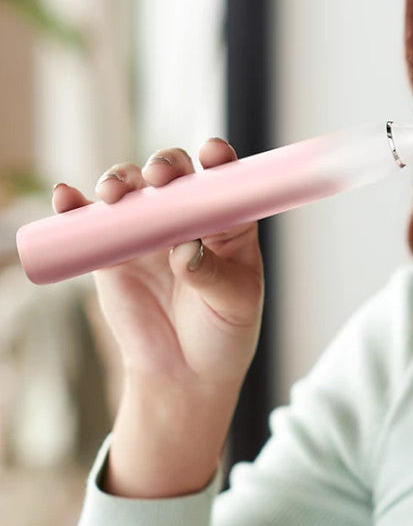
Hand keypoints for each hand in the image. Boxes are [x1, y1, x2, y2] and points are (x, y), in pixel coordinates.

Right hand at [52, 137, 263, 393]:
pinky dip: (74, 207)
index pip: (223, 177)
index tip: (211, 153)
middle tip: (159, 176)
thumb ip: (212, 274)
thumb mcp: (233, 302)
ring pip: (131, 188)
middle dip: (164, 164)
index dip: (217, 157)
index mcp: (227, 219)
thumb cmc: (224, 329)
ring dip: (120, 180)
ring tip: (114, 194)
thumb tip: (185, 248)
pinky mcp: (112, 251)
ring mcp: (147, 229)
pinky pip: (90, 223)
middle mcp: (187, 214)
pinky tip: (65, 198)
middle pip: (172, 172)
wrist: (186, 372)